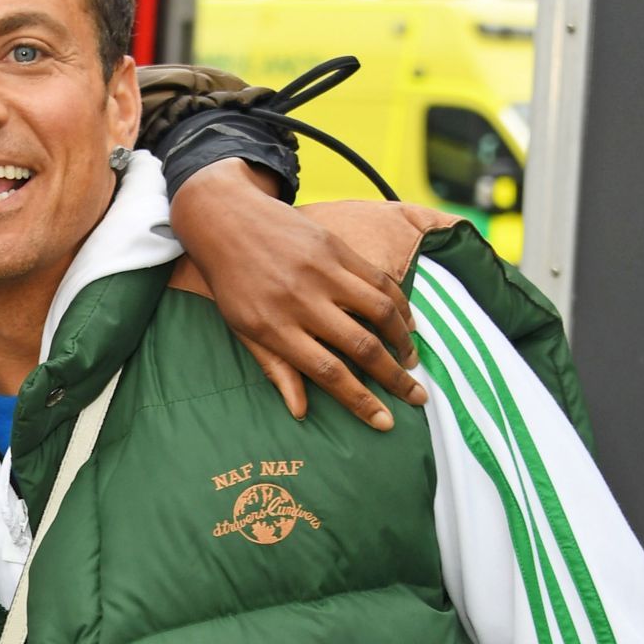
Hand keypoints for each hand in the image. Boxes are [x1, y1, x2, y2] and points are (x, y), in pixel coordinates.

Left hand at [167, 161, 426, 429]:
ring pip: (380, 310)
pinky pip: (378, 279)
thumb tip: (301, 412)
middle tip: (416, 397)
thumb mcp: (242, 330)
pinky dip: (399, 303)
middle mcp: (302, 301)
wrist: (226, 221)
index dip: (360, 402)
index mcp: (275, 328)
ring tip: (410, 361)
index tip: (385, 422)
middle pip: (361, 346)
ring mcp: (322, 272)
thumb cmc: (232, 283)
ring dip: (403, 341)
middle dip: (394, 378)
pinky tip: (407, 323)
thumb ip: (275, 369)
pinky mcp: (336, 248)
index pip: (327, 373)